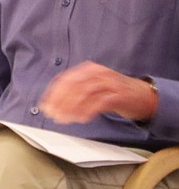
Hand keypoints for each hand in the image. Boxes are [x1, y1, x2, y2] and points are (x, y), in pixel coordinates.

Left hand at [39, 61, 157, 124]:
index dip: (53, 93)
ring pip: (84, 94)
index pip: (65, 80)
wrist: (144, 96)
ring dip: (71, 108)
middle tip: (53, 114)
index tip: (45, 106)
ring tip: (64, 119)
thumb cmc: (114, 93)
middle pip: (73, 86)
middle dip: (60, 102)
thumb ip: (76, 91)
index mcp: (89, 69)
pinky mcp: (119, 95)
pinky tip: (81, 119)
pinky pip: (99, 103)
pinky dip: (87, 111)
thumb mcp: (93, 86)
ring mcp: (109, 83)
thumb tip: (54, 102)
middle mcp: (98, 73)